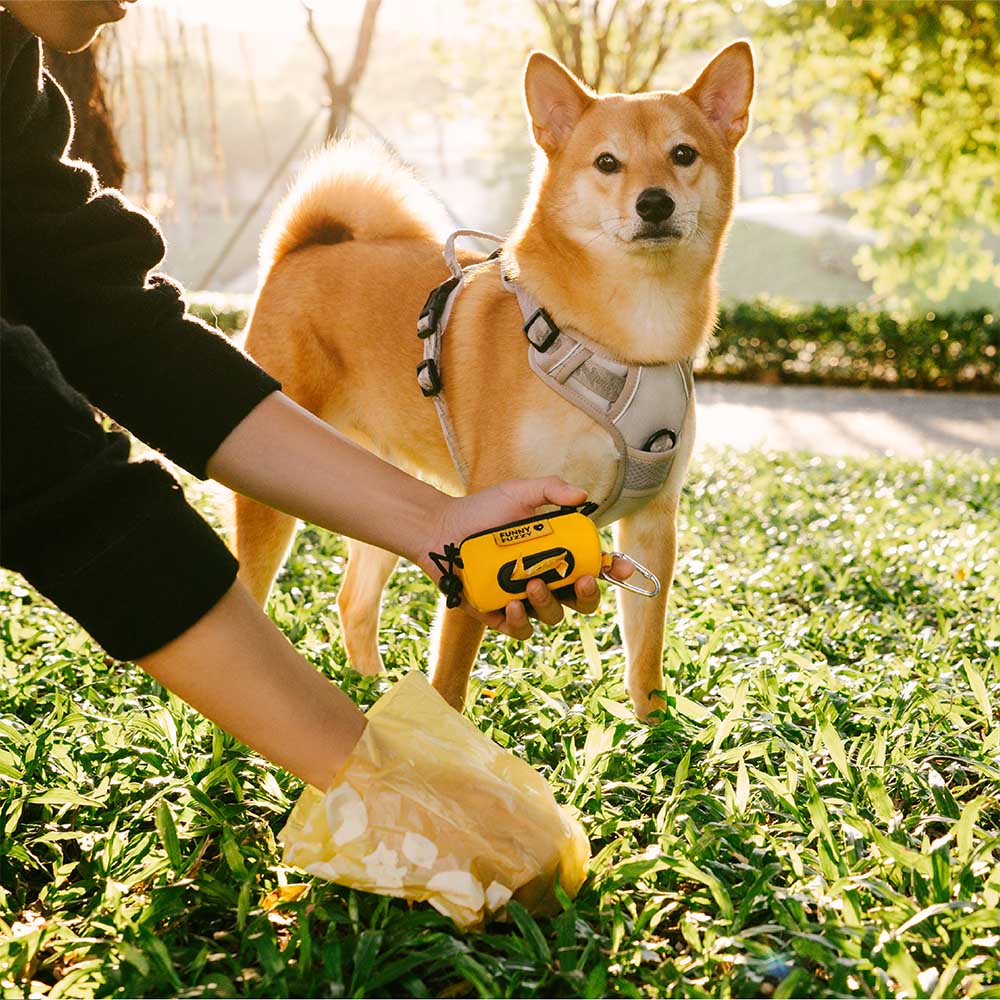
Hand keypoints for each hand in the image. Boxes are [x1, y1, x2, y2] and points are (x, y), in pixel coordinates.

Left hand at [420, 477, 633, 638]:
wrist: (441, 529)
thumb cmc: (481, 511)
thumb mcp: (518, 493)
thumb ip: (551, 489)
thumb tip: (582, 496)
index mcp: (558, 555)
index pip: (595, 567)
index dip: (615, 571)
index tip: (624, 567)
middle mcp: (546, 581)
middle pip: (581, 601)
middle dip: (589, 595)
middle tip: (583, 581)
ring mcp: (524, 601)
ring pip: (552, 616)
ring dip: (549, 603)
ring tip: (532, 584)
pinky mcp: (498, 616)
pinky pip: (520, 630)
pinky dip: (521, 622)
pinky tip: (513, 606)